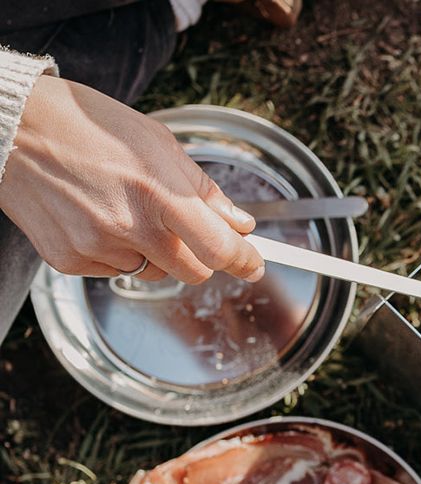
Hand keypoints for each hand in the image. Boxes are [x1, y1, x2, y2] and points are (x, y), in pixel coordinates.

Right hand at [0, 75, 263, 282]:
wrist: (14, 129)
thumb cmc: (88, 128)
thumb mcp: (158, 144)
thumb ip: (202, 190)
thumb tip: (239, 223)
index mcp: (159, 193)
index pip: (218, 248)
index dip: (243, 261)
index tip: (252, 265)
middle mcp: (129, 226)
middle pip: (192, 271)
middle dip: (199, 256)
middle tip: (185, 230)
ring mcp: (97, 247)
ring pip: (152, 272)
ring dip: (154, 253)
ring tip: (128, 211)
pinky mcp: (69, 260)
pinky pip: (112, 271)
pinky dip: (116, 253)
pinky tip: (98, 218)